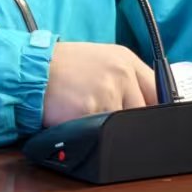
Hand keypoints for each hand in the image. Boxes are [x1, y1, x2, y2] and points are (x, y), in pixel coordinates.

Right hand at [42, 42, 156, 126]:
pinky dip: (91, 131)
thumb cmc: (63, 68)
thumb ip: (125, 79)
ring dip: (108, 127)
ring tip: (88, 114)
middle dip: (128, 121)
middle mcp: (121, 72)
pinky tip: (78, 117)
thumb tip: (148, 107)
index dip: (156, 109)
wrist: (33, 71)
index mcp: (126, 59)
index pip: (159, 90)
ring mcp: (109, 91)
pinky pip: (102, 131)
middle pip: (144, 111)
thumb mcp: (99, 62)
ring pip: (124, 125)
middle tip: (106, 117)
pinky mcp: (93, 109)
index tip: (151, 121)